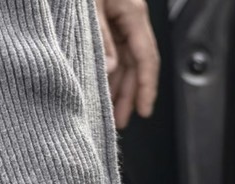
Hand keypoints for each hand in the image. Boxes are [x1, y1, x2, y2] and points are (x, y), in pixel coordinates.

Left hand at [95, 0, 160, 128]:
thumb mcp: (89, 9)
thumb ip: (100, 38)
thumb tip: (109, 68)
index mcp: (132, 11)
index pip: (146, 56)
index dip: (146, 87)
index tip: (144, 111)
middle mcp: (128, 16)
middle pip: (135, 63)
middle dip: (129, 94)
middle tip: (121, 122)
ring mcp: (118, 18)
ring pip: (124, 60)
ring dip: (118, 87)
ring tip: (111, 113)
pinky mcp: (106, 20)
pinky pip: (113, 51)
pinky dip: (109, 72)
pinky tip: (102, 89)